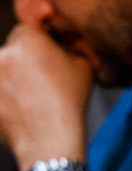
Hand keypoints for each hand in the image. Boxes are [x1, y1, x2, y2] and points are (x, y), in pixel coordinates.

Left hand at [0, 25, 91, 165]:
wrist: (49, 141)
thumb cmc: (69, 104)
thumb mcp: (84, 69)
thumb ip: (71, 46)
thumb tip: (66, 41)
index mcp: (29, 40)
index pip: (28, 30)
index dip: (40, 45)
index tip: (47, 60)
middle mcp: (5, 52)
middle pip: (12, 50)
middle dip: (23, 62)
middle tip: (41, 84)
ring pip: (3, 70)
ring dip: (12, 80)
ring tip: (31, 100)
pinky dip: (5, 97)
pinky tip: (20, 109)